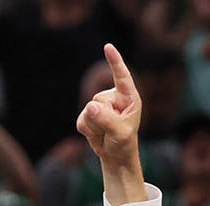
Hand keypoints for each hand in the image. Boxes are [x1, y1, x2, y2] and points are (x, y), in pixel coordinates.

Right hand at [76, 43, 140, 163]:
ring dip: (94, 126)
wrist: (115, 155)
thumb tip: (89, 106)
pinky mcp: (88, 115)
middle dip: (101, 118)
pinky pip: (80, 119)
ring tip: (105, 133)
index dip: (115, 61)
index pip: (121, 77)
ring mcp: (100, 105)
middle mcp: (114, 98)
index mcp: (129, 98)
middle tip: (111, 130)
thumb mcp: (120, 132)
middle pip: (97, 100)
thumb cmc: (124, 142)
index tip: (108, 47)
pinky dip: (86, 129)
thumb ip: (106, 119)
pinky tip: (96, 134)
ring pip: (87, 110)